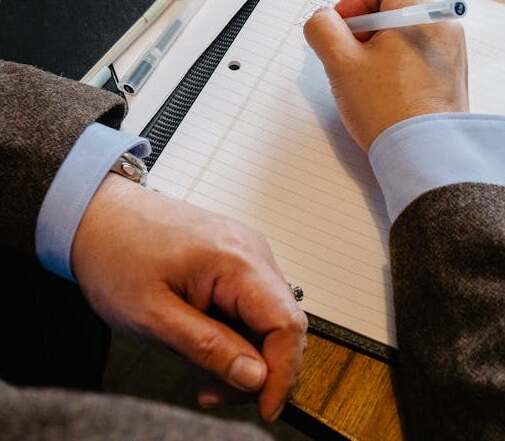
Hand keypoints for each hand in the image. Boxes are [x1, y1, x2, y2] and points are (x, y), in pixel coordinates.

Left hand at [72, 175, 306, 421]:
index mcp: (236, 260)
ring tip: (206, 376)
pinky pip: (252, 303)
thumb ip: (208, 347)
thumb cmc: (116, 254)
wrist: (97, 215)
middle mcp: (250, 251)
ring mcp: (244, 251)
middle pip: (284, 323)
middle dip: (262, 370)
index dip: (283, 373)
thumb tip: (255, 377)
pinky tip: (208, 347)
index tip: (263, 408)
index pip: (288, 324)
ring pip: (269, 317)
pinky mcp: (234, 257)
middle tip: (218, 395)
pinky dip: (237, 333)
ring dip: (247, 354)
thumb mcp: (153, 316)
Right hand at [303, 0, 468, 150]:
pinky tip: (384, 88)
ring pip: (402, 26)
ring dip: (377, 44)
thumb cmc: (391, 113)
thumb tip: (322, 20)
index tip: (343, 29)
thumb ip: (322, 29)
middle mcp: (442, 23)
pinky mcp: (448, 70)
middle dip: (364, 24)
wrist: (425, 155)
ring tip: (367, 76)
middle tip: (351, 54)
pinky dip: (395, 59)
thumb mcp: (341, 64)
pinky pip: (416, 49)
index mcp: (420, 10)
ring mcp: (449, 47)